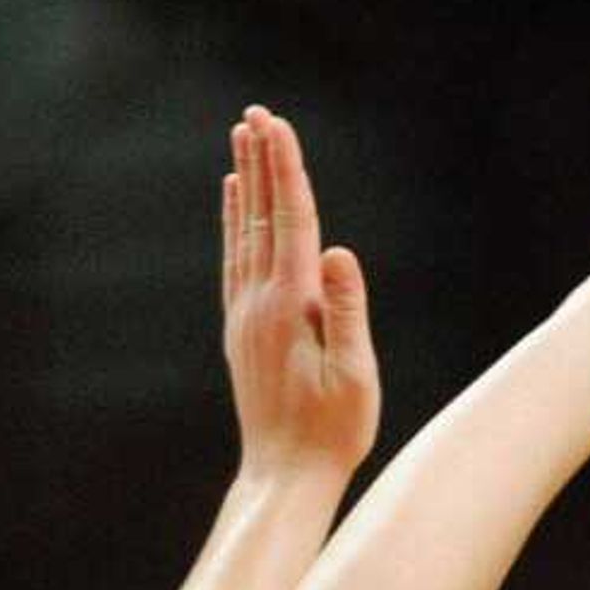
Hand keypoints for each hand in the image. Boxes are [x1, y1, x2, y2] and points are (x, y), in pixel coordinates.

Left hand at [223, 104, 380, 478]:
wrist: (284, 477)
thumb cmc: (332, 433)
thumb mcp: (354, 376)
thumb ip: (346, 311)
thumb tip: (338, 252)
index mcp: (290, 306)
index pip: (292, 222)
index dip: (287, 169)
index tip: (278, 123)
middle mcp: (258, 303)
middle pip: (262, 216)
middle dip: (263, 162)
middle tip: (257, 112)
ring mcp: (244, 316)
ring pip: (243, 233)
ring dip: (246, 182)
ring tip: (242, 138)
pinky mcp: (241, 331)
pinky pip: (234, 260)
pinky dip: (235, 222)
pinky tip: (235, 201)